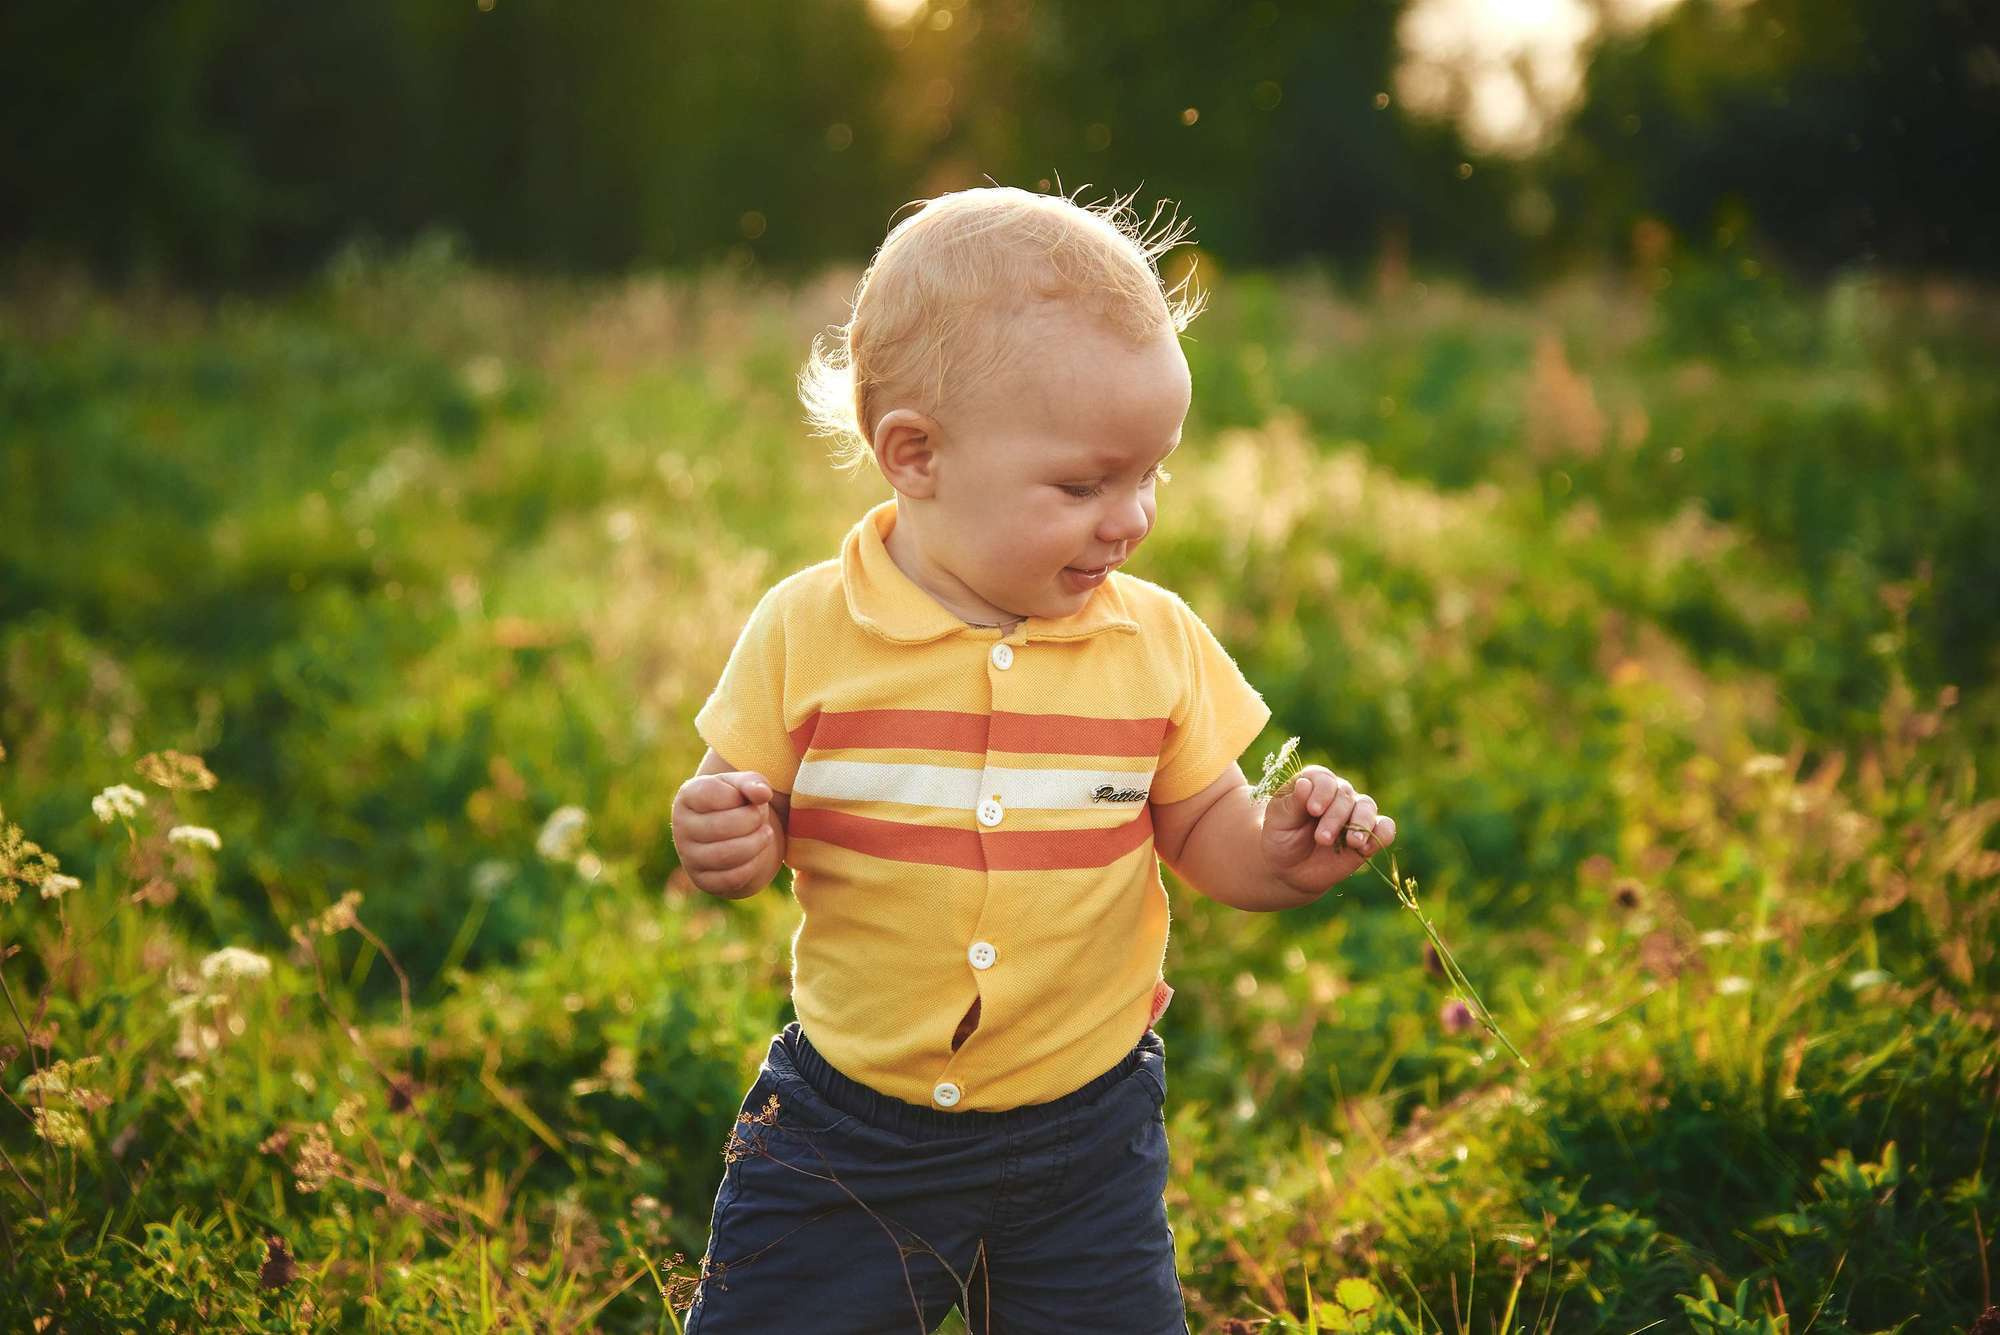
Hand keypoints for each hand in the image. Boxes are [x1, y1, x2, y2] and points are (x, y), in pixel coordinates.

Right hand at [671, 770, 781, 897]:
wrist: (731, 834)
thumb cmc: (735, 802)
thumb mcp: (742, 785)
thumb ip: (753, 783)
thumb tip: (763, 793)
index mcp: (688, 796)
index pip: (712, 794)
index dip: (739, 796)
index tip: (747, 797)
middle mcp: (681, 827)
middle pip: (720, 827)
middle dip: (752, 820)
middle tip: (761, 817)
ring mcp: (688, 856)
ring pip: (726, 855)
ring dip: (756, 843)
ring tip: (765, 834)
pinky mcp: (702, 880)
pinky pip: (731, 878)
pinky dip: (752, 866)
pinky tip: (757, 853)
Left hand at [1260, 765, 1395, 896]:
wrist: (1291, 868)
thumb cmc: (1281, 838)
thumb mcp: (1278, 821)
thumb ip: (1291, 804)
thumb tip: (1304, 784)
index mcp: (1313, 783)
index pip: (1324, 779)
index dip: (1322, 793)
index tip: (1313, 810)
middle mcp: (1337, 794)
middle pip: (1345, 795)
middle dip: (1336, 817)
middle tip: (1322, 839)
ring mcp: (1354, 813)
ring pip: (1368, 807)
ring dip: (1361, 824)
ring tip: (1351, 843)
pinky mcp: (1368, 834)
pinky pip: (1385, 827)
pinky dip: (1381, 834)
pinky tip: (1365, 848)